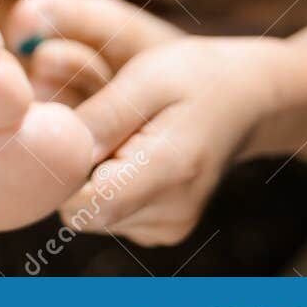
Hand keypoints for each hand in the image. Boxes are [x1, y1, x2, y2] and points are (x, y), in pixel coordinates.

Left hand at [65, 35, 290, 244]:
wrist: (250, 98)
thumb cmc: (195, 76)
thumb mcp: (147, 78)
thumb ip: (103, 117)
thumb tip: (56, 151)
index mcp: (170, 172)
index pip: (87, 205)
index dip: (59, 175)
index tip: (59, 137)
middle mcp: (172, 214)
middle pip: (82, 212)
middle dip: (73, 174)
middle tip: (98, 127)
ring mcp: (170, 227)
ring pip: (92, 215)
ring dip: (90, 179)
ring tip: (121, 136)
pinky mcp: (164, 229)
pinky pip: (110, 215)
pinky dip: (107, 186)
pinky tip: (129, 154)